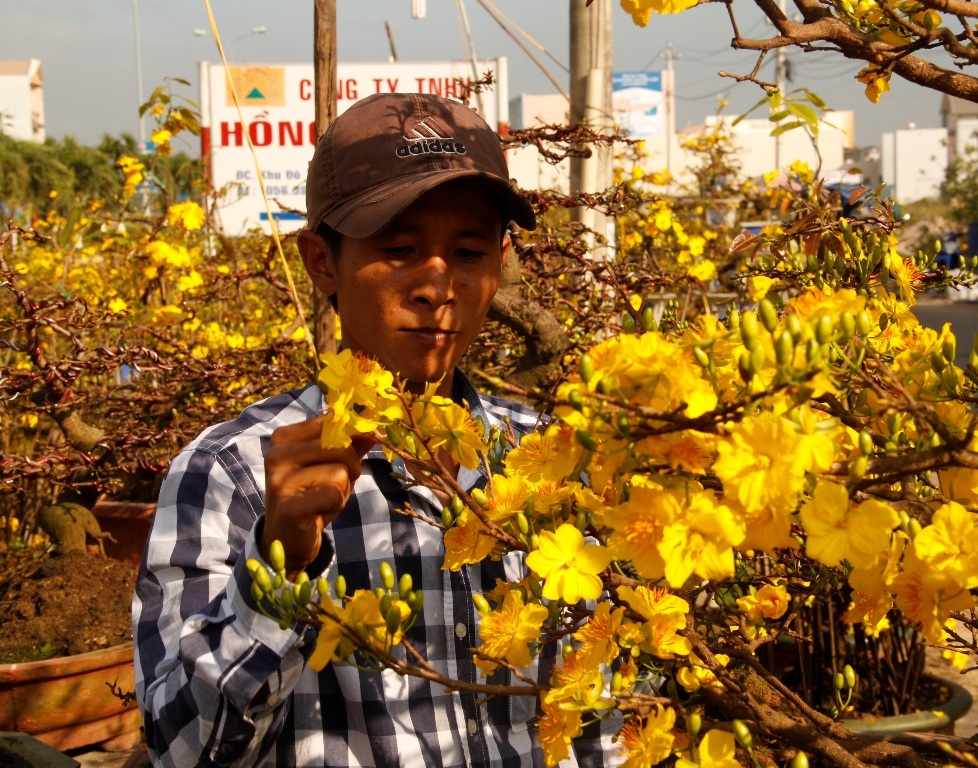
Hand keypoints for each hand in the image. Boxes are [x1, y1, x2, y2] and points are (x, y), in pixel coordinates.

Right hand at [261, 416, 373, 578]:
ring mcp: (280, 481)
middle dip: (349, 469)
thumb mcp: (330, 464)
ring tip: (322, 500)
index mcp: (284, 437)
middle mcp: (277, 454)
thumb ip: (350, 443)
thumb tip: (373, 427)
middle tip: (331, 486)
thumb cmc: (312, 494)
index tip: (336, 462)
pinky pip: (334, 494)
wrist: (287, 539)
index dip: (349, 443)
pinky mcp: (288, 506)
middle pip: (341, 448)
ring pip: (340, 472)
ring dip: (342, 490)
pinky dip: (336, 504)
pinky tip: (319, 511)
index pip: (333, 424)